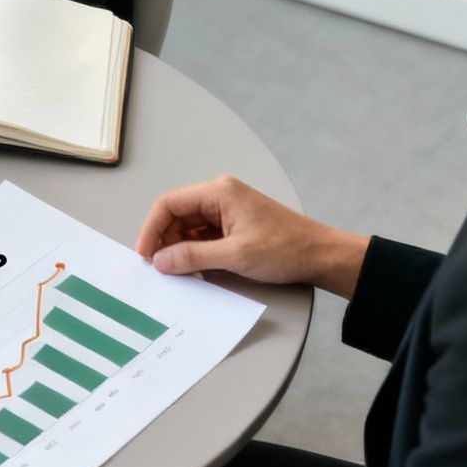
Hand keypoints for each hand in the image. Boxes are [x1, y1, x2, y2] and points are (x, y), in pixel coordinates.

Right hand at [134, 175, 368, 296]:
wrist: (321, 256)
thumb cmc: (286, 248)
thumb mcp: (236, 256)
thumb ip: (194, 257)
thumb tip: (161, 261)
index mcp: (219, 192)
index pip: (169, 203)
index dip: (152, 229)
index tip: (146, 255)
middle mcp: (219, 196)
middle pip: (176, 216)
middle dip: (165, 242)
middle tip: (161, 269)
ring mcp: (226, 210)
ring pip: (188, 228)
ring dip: (180, 250)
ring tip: (180, 273)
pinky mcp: (232, 225)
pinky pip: (202, 236)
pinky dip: (195, 253)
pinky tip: (196, 270)